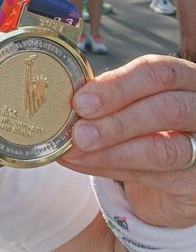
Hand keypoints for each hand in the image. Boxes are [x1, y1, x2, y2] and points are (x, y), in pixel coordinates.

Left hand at [60, 56, 195, 228]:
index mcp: (185, 78)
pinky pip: (155, 178)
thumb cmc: (149, 124)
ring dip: (112, 151)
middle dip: (117, 121)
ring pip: (164, 149)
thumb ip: (109, 98)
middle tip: (79, 132)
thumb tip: (68, 103)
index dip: (119, 85)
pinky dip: (113, 169)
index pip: (158, 73)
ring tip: (77, 150)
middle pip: (167, 109)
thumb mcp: (134, 101)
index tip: (82, 101)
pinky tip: (86, 163)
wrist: (175, 173)